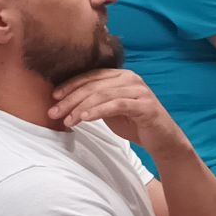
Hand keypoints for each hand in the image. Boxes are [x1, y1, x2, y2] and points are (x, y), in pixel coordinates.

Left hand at [49, 69, 187, 153]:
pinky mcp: (145, 105)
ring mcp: (140, 91)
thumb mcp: (110, 109)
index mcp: (122, 76)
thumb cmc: (135, 124)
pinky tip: (84, 118)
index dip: (70, 85)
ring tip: (67, 121)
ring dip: (80, 108)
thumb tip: (64, 100)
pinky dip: (98, 111)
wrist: (162, 140)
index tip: (53, 97)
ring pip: (102, 94)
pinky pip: (116, 105)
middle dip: (70, 99)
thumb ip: (95, 100)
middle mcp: (132, 79)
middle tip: (54, 112)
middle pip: (94, 85)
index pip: (91, 76)